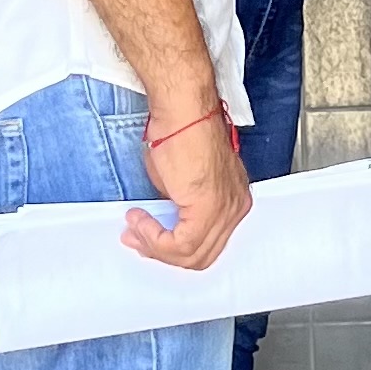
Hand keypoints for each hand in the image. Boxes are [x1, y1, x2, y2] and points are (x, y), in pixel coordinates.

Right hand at [122, 104, 251, 269]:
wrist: (181, 114)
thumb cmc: (180, 134)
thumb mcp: (179, 183)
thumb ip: (178, 209)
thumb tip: (162, 225)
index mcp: (234, 200)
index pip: (208, 244)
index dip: (174, 248)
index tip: (147, 239)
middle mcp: (236, 207)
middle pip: (202, 254)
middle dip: (162, 252)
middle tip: (135, 238)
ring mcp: (226, 210)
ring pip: (192, 254)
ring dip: (155, 246)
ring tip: (134, 227)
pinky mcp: (210, 208)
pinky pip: (182, 244)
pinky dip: (156, 240)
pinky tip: (140, 222)